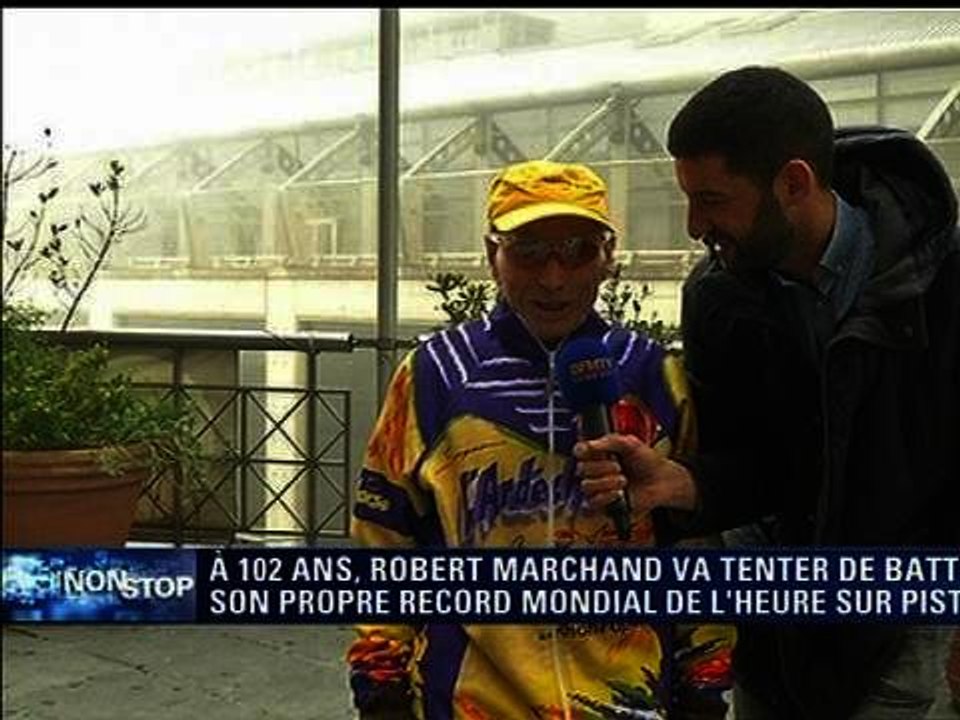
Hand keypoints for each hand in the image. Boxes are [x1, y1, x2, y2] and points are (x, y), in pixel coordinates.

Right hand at [573, 433, 698, 513]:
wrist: (661, 481)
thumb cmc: (647, 461)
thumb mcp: (630, 444)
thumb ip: (609, 441)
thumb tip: (589, 444)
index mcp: (598, 453)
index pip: (578, 451)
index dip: (581, 451)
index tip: (588, 450)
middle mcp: (594, 470)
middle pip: (581, 469)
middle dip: (601, 467)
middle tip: (618, 466)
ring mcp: (597, 488)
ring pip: (586, 486)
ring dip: (606, 482)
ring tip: (623, 481)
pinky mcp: (602, 505)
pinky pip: (591, 504)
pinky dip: (605, 498)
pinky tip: (618, 494)